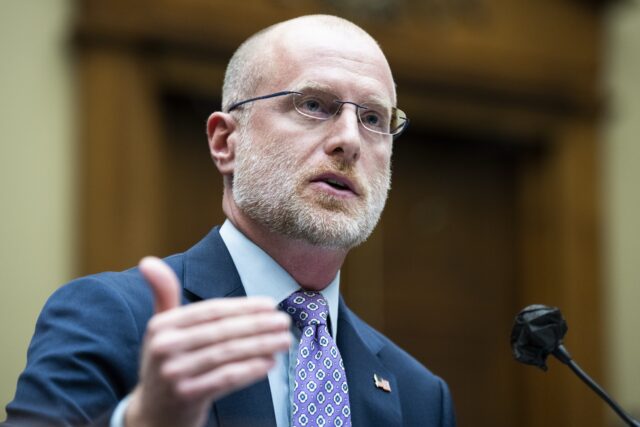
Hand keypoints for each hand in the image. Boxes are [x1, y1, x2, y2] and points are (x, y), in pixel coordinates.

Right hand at [125, 256, 291, 426]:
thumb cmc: (166, 361)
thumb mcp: (160, 328)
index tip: (270, 304)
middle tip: (285, 321)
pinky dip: (250, 370)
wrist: (153, 413)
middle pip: (221, 331)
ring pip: (227, 354)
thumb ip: (163, 294)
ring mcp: (174, 374)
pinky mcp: (187, 396)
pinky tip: (270, 362)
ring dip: (262, 345)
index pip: (210, 311)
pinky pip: (225, 379)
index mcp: (161, 325)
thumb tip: (148, 261)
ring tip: (285, 340)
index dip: (243, 307)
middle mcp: (163, 347)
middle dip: (258, 325)